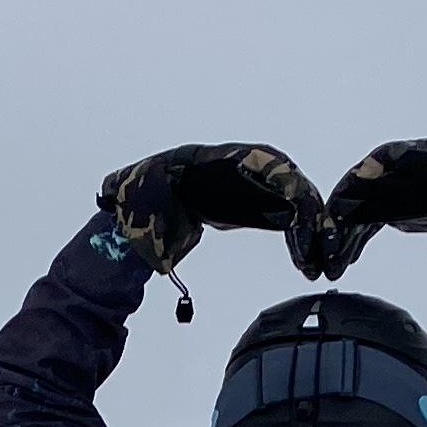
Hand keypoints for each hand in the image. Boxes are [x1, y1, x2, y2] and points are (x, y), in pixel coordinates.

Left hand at [94, 144, 325, 271]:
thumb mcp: (139, 188)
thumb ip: (127, 189)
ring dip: (314, 233)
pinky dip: (302, 239)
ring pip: (300, 204)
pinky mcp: (262, 205)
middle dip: (313, 218)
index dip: (290, 192)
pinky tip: (305, 266)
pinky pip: (292, 219)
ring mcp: (260, 184)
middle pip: (295, 186)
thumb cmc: (150, 190)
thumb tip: (108, 192)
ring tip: (315, 268)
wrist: (158, 199)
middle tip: (318, 256)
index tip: (299, 221)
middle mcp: (252, 165)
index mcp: (225, 158)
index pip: (271, 166)